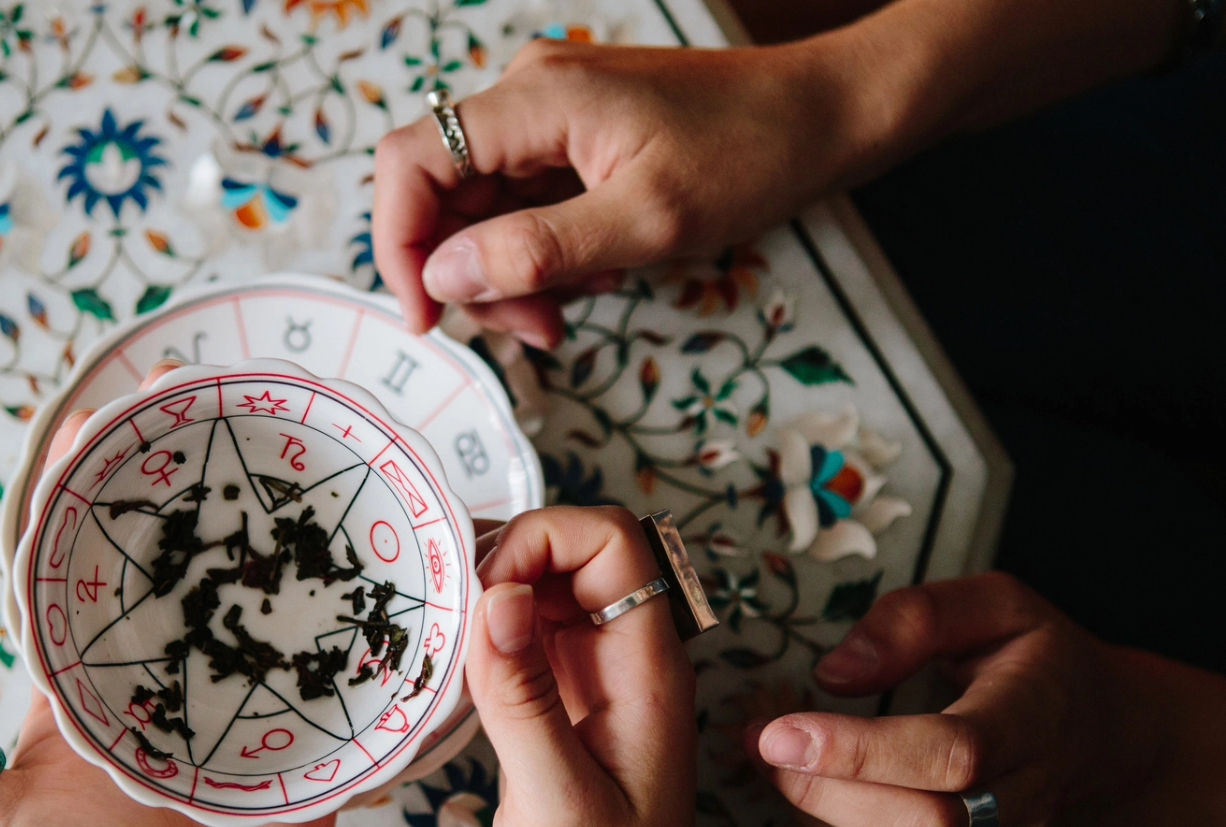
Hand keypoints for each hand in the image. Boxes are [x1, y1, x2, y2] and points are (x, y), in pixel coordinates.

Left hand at [0, 361, 334, 826]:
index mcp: (93, 671)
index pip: (90, 560)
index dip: (92, 489)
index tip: (102, 416)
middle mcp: (169, 665)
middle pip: (183, 556)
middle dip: (197, 482)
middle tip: (216, 405)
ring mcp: (242, 688)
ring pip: (258, 590)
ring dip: (274, 526)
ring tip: (295, 450)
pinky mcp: (306, 724)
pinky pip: (327, 657)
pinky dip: (345, 609)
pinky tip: (364, 548)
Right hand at [373, 38, 867, 345]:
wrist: (825, 118)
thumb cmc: (750, 155)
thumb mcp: (646, 222)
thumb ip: (538, 251)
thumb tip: (444, 279)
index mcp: (536, 97)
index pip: (413, 160)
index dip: (399, 243)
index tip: (427, 316)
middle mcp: (529, 97)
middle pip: (445, 195)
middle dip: (474, 276)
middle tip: (538, 330)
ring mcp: (552, 118)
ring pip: (483, 210)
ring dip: (513, 275)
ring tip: (574, 310)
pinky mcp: (577, 142)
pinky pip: (526, 206)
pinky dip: (545, 256)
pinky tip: (597, 276)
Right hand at [468, 507, 833, 826]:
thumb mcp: (556, 803)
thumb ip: (524, 700)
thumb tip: (494, 597)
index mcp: (645, 668)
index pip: (611, 541)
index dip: (542, 542)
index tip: (483, 597)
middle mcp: (624, 656)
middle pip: (575, 550)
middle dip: (507, 559)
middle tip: (450, 618)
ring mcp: (594, 675)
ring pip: (545, 586)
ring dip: (489, 595)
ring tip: (440, 639)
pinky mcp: (563, 699)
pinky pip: (524, 633)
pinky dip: (484, 634)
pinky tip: (448, 669)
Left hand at [747, 572, 1159, 826]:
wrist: (1107, 745)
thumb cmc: (1038, 661)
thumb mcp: (996, 603)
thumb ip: (916, 619)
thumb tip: (833, 674)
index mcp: (1036, 719)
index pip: (953, 753)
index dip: (859, 750)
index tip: (780, 731)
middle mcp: (1023, 801)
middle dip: (821, 791)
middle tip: (762, 741)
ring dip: (810, 817)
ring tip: (777, 760)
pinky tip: (808, 795)